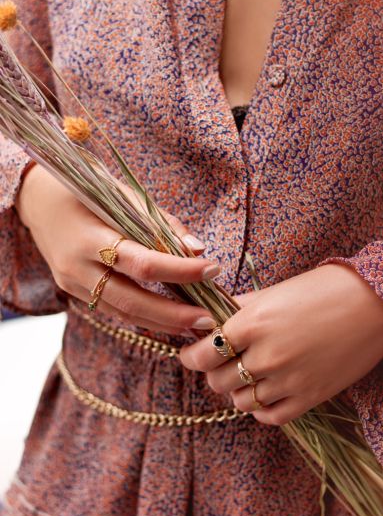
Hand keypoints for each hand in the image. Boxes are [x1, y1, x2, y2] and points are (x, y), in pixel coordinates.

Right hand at [15, 164, 219, 333]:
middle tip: (209, 319)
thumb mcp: (122, 195)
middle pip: (132, 300)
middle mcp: (77, 267)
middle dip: (174, 314)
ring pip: (122, 313)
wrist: (37, 200)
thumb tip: (197, 248)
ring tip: (195, 325)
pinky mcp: (72, 291)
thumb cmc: (85, 191)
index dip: (180, 270)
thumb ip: (159, 222)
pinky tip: (167, 319)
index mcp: (89, 237)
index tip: (212, 269)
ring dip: (162, 323)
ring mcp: (72, 284)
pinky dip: (141, 316)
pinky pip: (111, 310)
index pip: (142, 262)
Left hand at [180, 263, 382, 424]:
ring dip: (237, 389)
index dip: (191, 356)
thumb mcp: (272, 292)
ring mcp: (289, 380)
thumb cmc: (320, 290)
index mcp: (253, 323)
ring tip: (246, 375)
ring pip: (240, 401)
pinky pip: (270, 417)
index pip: (202, 354)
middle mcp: (266, 355)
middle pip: (217, 381)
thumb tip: (206, 319)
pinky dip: (260, 408)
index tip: (192, 354)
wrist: (372, 305)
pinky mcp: (310, 398)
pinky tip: (265, 392)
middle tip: (221, 362)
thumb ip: (236, 309)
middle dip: (214, 371)